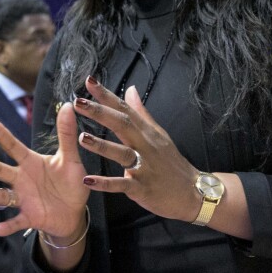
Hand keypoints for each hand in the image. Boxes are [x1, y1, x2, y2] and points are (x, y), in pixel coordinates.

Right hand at [0, 105, 89, 239]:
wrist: (75, 213)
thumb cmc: (70, 183)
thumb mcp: (70, 159)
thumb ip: (66, 135)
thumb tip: (70, 106)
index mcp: (31, 163)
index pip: (13, 146)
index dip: (1, 134)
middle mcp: (22, 180)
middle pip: (0, 170)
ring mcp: (23, 199)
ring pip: (1, 195)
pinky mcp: (30, 217)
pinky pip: (16, 222)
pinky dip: (5, 226)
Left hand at [71, 78, 200, 221]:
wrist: (192, 192)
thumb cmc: (171, 163)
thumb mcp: (159, 134)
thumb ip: (141, 113)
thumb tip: (130, 90)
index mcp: (146, 132)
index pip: (125, 109)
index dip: (107, 95)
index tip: (89, 81)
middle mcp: (145, 145)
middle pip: (122, 125)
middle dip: (100, 113)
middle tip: (79, 102)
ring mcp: (144, 167)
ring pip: (122, 153)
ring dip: (102, 146)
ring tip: (81, 138)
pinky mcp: (143, 188)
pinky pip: (122, 185)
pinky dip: (105, 183)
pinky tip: (88, 180)